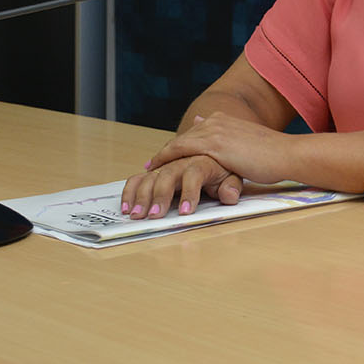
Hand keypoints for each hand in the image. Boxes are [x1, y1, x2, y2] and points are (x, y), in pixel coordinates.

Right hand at [121, 154, 242, 219]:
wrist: (216, 147)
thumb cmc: (225, 166)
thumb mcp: (235, 175)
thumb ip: (232, 186)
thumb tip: (229, 195)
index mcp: (204, 159)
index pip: (194, 173)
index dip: (189, 193)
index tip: (186, 212)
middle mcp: (183, 159)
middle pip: (168, 173)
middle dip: (160, 195)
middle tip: (155, 216)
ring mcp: (168, 164)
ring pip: (151, 175)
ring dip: (141, 195)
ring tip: (136, 214)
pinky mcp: (156, 170)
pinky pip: (140, 177)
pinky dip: (131, 190)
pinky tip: (127, 206)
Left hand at [145, 112, 288, 185]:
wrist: (286, 153)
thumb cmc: (274, 154)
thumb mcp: (249, 144)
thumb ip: (232, 141)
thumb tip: (223, 144)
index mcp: (226, 120)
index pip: (194, 133)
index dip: (178, 146)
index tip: (164, 157)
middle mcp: (216, 121)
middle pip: (182, 138)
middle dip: (166, 153)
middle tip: (151, 168)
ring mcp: (214, 132)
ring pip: (178, 143)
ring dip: (161, 159)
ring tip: (148, 173)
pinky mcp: (214, 146)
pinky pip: (181, 151)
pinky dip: (166, 160)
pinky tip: (156, 171)